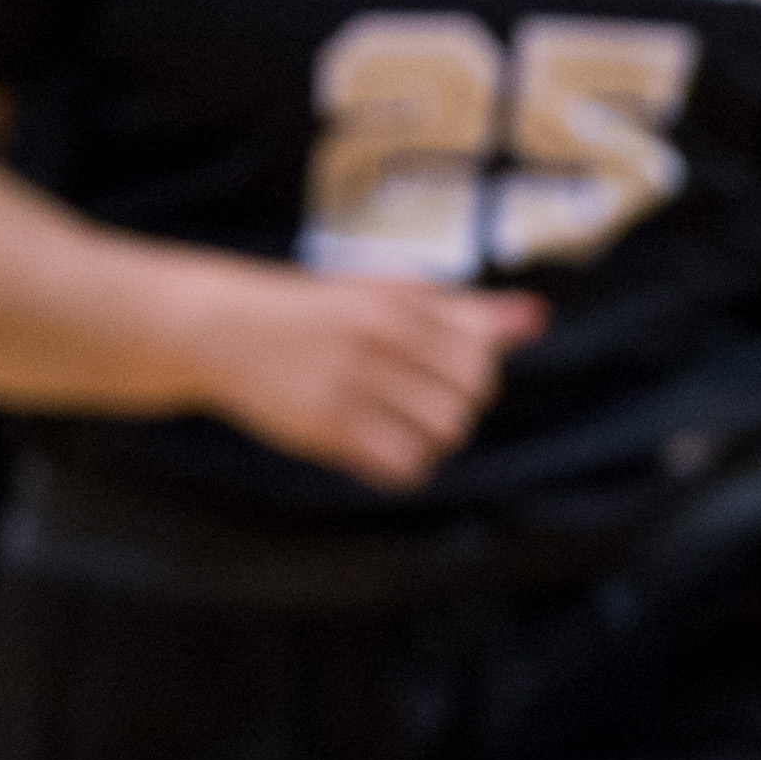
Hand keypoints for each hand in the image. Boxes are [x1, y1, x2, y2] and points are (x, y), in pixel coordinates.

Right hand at [188, 259, 547, 491]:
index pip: (479, 361)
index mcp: (397, 303)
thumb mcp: (383, 294)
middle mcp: (378, 338)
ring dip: (425, 440)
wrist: (223, 325)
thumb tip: (537, 317)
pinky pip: (400, 465)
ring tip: (392, 425)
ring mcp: (352, 381)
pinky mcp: (326, 422)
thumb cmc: (314, 310)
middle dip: (449, 412)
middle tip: (411, 403)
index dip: (468, 380)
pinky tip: (373, 444)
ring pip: (438, 437)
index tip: (435, 376)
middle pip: (465, 403)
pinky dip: (398, 464)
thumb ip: (460, 311)